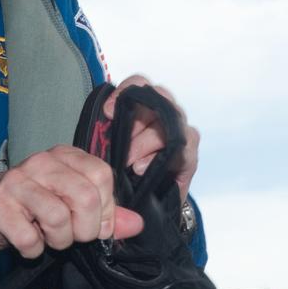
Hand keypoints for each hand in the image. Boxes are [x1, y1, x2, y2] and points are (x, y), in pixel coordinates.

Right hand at [0, 145, 143, 257]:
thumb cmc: (30, 205)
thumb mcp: (70, 203)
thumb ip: (105, 212)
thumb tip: (136, 224)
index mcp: (64, 156)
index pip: (102, 176)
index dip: (107, 208)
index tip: (97, 225)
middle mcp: (41, 162)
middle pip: (85, 197)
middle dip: (85, 229)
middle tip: (72, 235)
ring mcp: (16, 182)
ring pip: (59, 218)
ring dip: (58, 240)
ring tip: (47, 236)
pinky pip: (30, 239)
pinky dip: (33, 250)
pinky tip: (27, 241)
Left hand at [104, 74, 200, 202]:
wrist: (145, 203)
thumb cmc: (126, 171)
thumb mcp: (110, 147)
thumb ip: (107, 131)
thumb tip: (98, 121)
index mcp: (146, 108)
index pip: (141, 84)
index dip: (125, 92)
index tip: (107, 112)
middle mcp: (167, 115)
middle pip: (159, 99)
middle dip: (136, 122)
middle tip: (119, 146)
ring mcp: (181, 134)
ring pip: (169, 123)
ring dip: (145, 142)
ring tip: (129, 163)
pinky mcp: (190, 157)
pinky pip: (182, 149)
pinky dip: (158, 158)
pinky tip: (142, 168)